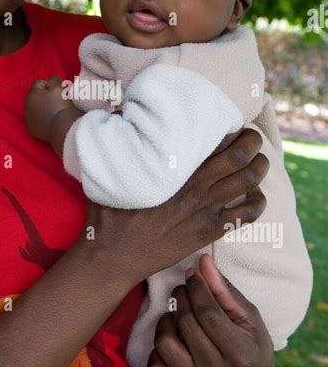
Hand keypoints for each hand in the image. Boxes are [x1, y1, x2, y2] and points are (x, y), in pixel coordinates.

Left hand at [24, 76, 72, 141]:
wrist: (64, 128)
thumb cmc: (61, 105)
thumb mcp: (59, 87)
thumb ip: (53, 80)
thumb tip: (51, 81)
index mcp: (31, 94)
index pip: (40, 83)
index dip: (52, 85)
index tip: (60, 91)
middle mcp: (26, 107)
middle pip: (37, 96)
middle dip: (46, 96)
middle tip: (58, 100)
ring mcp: (28, 120)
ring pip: (36, 108)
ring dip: (43, 107)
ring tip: (55, 111)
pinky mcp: (32, 130)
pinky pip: (37, 120)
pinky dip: (42, 118)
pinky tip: (51, 120)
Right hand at [88, 128, 268, 283]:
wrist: (114, 257)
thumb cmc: (109, 213)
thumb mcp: (108, 171)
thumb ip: (118, 140)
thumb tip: (118, 109)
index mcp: (175, 169)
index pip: (213, 139)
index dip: (227, 128)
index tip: (228, 122)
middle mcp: (196, 188)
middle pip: (240, 155)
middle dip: (251, 141)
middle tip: (250, 136)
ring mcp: (206, 211)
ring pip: (249, 181)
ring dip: (258, 167)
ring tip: (257, 160)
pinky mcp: (210, 232)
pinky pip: (248, 214)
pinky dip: (257, 201)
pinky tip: (254, 195)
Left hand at [146, 254, 273, 366]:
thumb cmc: (251, 342)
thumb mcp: (247, 315)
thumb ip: (224, 289)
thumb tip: (203, 261)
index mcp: (241, 356)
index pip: (207, 313)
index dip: (196, 288)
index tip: (192, 274)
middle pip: (185, 324)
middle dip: (181, 298)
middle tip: (183, 291)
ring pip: (165, 343)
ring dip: (167, 321)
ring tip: (178, 316)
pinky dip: (158, 350)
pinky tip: (173, 341)